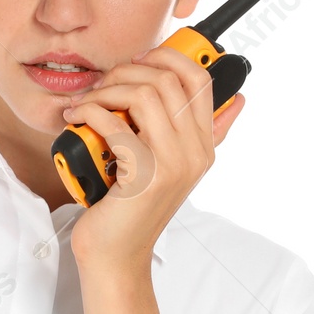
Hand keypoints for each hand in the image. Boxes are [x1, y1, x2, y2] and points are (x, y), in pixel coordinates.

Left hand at [62, 44, 245, 268]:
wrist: (116, 256)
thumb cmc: (133, 211)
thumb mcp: (172, 170)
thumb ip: (199, 138)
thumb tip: (237, 100)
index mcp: (204, 147)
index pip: (201, 80)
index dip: (170, 56)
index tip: (139, 59)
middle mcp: (194, 154)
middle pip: (170, 81)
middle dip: (129, 71)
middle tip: (103, 84)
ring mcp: (172, 165)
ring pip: (145, 95)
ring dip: (108, 89)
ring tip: (87, 101)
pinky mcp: (144, 175)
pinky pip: (115, 124)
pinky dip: (89, 112)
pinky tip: (76, 116)